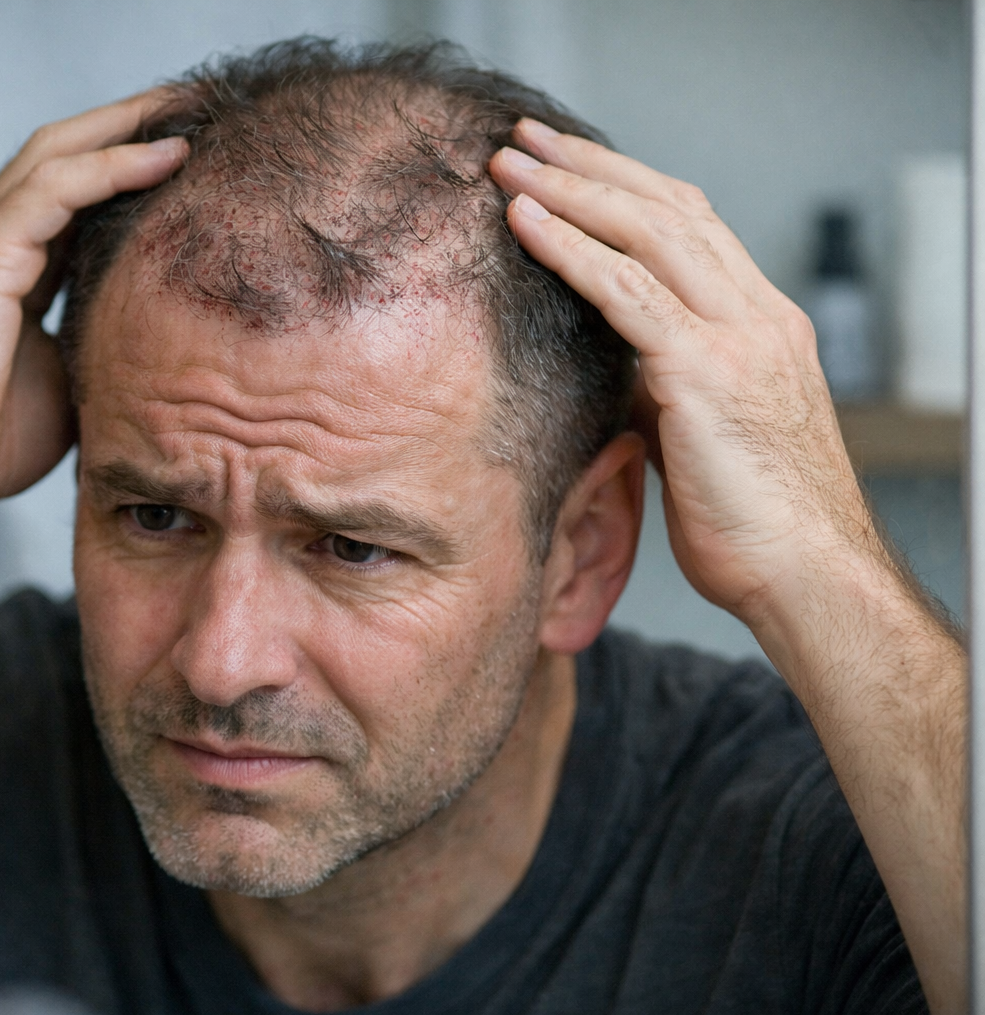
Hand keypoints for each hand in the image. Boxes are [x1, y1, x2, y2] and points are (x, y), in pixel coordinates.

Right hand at [0, 92, 187, 558]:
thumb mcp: (62, 380)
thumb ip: (94, 341)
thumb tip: (157, 336)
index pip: (64, 194)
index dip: (121, 164)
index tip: (188, 149)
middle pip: (57, 155)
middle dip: (126, 122)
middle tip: (196, 102)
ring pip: (54, 155)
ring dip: (125, 127)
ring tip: (191, 109)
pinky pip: (52, 191)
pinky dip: (111, 167)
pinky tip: (165, 158)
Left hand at [489, 120, 872, 627]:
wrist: (806, 575)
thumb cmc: (750, 522)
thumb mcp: (698, 433)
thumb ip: (659, 385)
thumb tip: (606, 367)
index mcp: (761, 324)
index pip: (690, 225)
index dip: (625, 186)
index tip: (566, 165)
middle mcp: (756, 316)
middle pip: (667, 208)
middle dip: (590, 167)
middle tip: (526, 140)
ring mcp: (738, 338)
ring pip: (648, 233)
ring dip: (571, 191)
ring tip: (509, 165)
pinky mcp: (707, 374)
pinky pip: (627, 293)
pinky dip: (571, 250)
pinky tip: (526, 224)